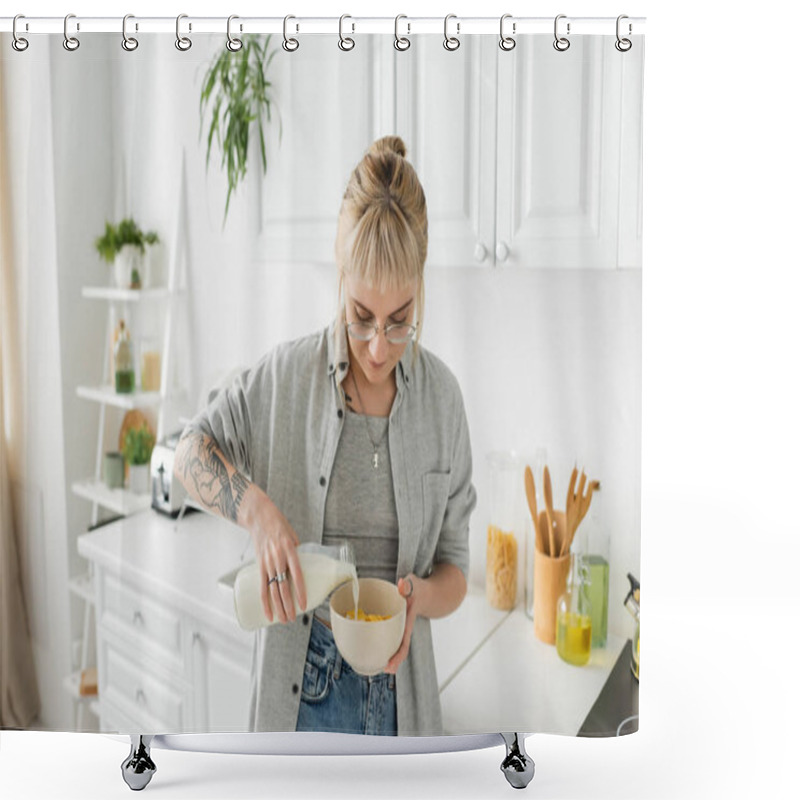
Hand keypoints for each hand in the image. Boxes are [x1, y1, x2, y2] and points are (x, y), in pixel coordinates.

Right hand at [246, 492, 306, 623]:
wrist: (259, 517)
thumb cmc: (279, 525)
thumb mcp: (294, 536)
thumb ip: (297, 553)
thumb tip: (302, 569)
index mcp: (289, 550)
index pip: (296, 575)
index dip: (300, 592)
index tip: (304, 605)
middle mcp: (278, 558)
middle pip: (283, 587)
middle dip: (288, 606)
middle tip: (293, 619)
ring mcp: (267, 563)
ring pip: (272, 590)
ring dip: (278, 608)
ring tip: (284, 620)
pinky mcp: (259, 566)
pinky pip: (261, 587)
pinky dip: (264, 602)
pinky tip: (268, 614)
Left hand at [384, 574, 417, 673]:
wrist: (427, 594)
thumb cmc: (419, 589)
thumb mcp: (415, 584)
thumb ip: (408, 585)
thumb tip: (401, 583)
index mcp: (408, 622)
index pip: (404, 643)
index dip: (397, 656)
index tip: (389, 666)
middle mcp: (404, 628)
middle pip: (398, 649)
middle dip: (392, 661)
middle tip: (383, 669)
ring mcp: (400, 628)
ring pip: (394, 645)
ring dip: (387, 655)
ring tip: (375, 664)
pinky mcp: (396, 626)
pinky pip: (390, 637)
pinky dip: (383, 643)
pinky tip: (373, 646)